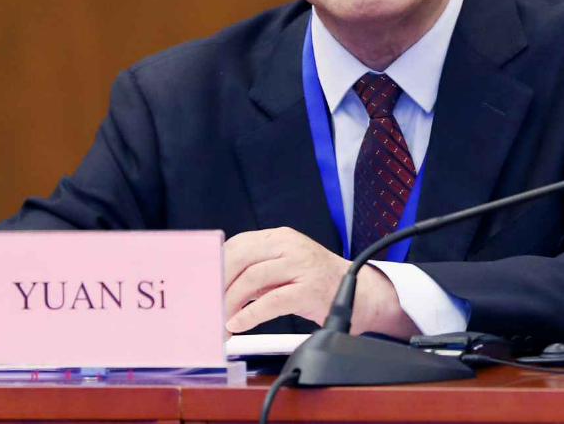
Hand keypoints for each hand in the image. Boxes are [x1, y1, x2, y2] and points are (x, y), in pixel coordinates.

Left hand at [222, 227, 418, 337]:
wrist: (360, 293)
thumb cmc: (317, 281)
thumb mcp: (285, 266)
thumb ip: (257, 271)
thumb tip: (220, 286)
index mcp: (280, 237)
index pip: (238, 244)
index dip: (217, 265)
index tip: (203, 284)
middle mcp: (289, 246)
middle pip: (241, 258)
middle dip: (219, 284)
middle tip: (208, 304)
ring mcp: (300, 266)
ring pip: (252, 279)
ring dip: (230, 303)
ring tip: (222, 320)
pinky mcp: (308, 290)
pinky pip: (271, 302)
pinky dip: (249, 315)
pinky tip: (238, 325)